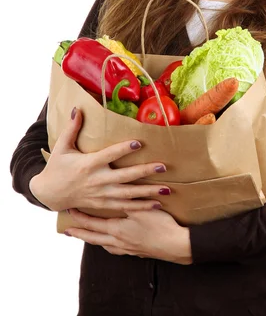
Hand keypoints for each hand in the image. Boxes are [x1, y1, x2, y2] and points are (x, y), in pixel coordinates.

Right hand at [29, 107, 169, 212]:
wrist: (49, 194)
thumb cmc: (57, 168)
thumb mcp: (61, 147)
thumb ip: (72, 128)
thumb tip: (78, 109)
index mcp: (88, 164)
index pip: (109, 155)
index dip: (124, 149)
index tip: (139, 142)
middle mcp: (97, 180)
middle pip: (125, 177)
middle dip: (145, 172)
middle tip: (163, 166)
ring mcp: (101, 194)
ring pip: (128, 195)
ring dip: (148, 193)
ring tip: (166, 190)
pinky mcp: (103, 204)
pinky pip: (125, 207)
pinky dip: (141, 207)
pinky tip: (156, 205)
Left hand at [65, 207, 192, 264]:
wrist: (176, 246)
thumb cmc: (160, 226)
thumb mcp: (143, 209)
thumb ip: (129, 200)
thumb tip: (116, 190)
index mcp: (117, 230)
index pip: (93, 224)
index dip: (80, 218)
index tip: (69, 213)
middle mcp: (118, 242)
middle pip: (93, 238)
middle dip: (80, 233)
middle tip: (67, 231)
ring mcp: (128, 250)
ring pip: (104, 245)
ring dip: (94, 240)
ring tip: (88, 236)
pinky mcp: (137, 253)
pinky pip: (116, 250)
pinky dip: (109, 245)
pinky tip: (113, 243)